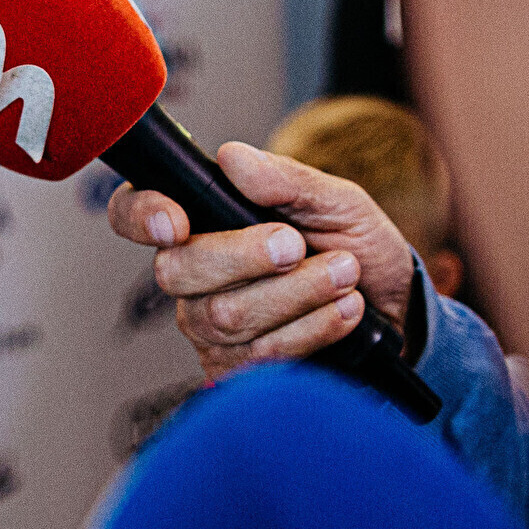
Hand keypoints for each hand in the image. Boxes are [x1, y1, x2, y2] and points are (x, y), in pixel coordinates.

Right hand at [108, 142, 416, 383]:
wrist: (394, 308)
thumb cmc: (354, 246)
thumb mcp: (336, 200)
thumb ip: (286, 180)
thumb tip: (234, 158)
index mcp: (202, 218)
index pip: (134, 211)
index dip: (141, 215)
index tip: (177, 222)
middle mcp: (192, 275)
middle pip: (178, 271)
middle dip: (246, 256)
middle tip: (299, 246)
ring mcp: (208, 326)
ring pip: (226, 316)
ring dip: (298, 293)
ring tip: (346, 274)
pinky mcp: (235, 369)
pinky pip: (259, 355)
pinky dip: (313, 329)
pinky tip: (345, 312)